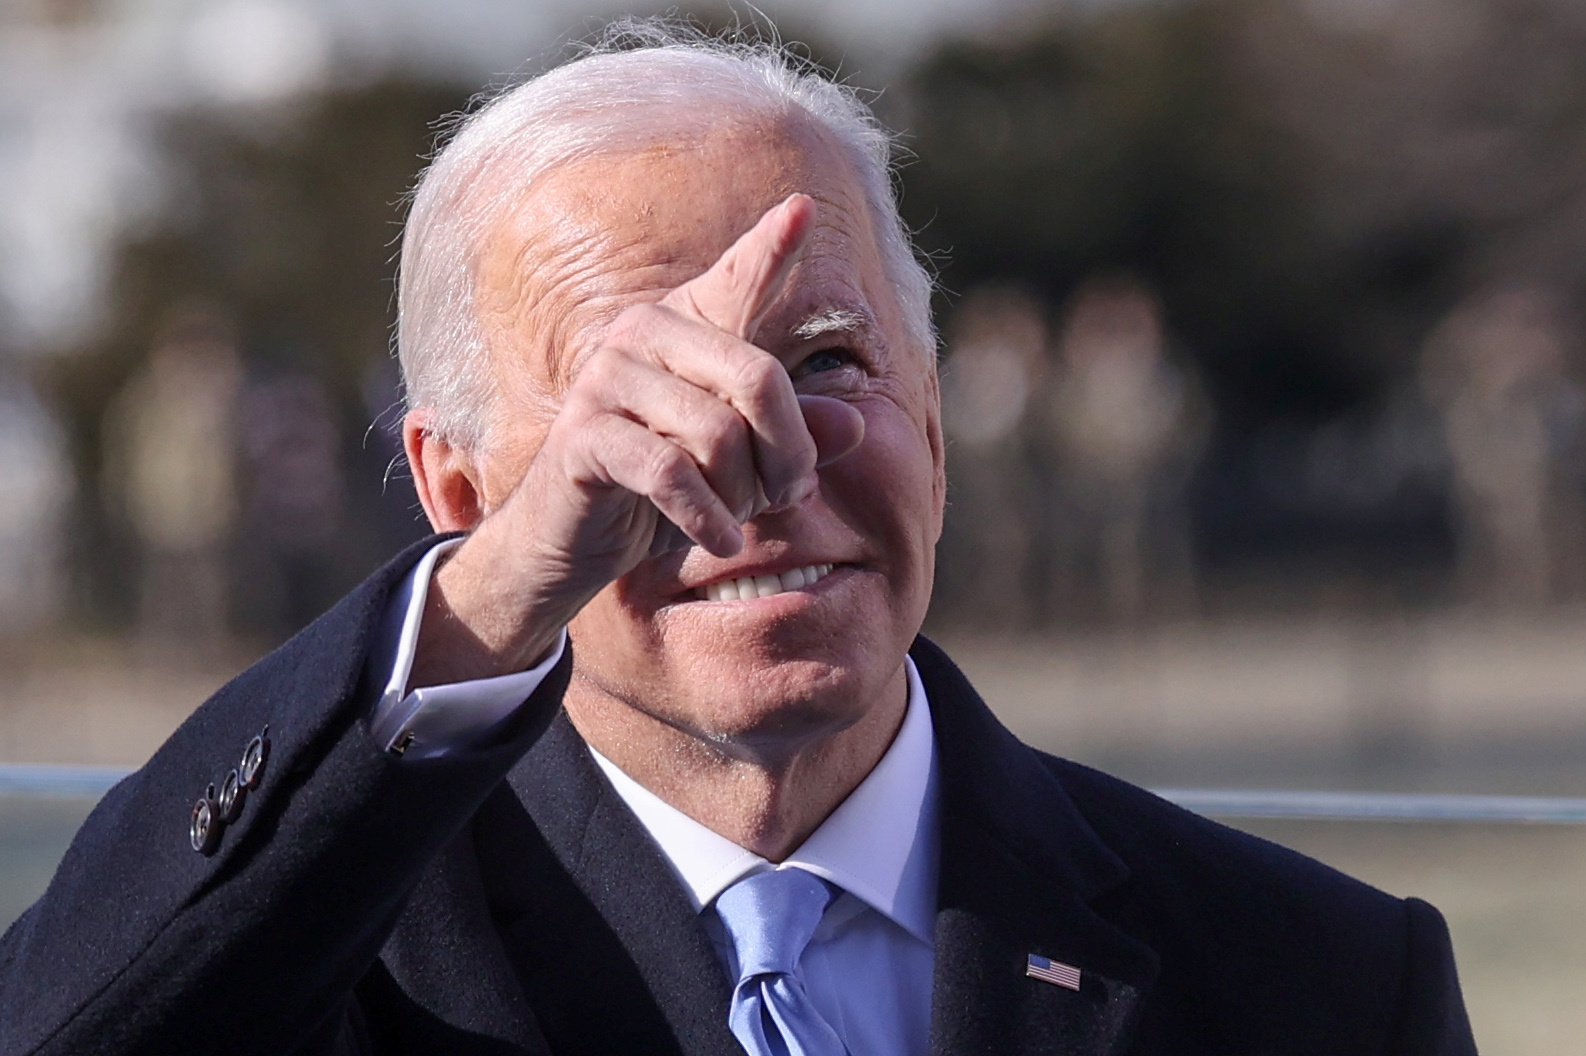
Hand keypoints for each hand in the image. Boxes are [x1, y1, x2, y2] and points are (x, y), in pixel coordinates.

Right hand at [406, 193, 864, 685]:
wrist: (572, 545)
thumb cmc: (660, 496)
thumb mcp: (742, 468)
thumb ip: (796, 440)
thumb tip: (856, 425)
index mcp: (686, 328)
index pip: (738, 281)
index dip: (770, 248)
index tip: (804, 206)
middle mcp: (644, 334)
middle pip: (760, 379)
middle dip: (788, 454)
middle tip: (785, 497)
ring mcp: (607, 378)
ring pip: (719, 434)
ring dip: (743, 496)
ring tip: (736, 519)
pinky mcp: (584, 436)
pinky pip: (672, 474)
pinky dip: (707, 517)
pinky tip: (719, 539)